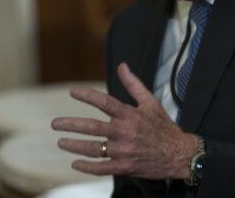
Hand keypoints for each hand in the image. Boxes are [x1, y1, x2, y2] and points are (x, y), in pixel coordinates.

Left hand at [51, 63, 199, 178]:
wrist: (179, 154)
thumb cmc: (164, 127)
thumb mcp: (151, 102)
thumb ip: (134, 85)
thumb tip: (122, 66)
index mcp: (131, 115)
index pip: (105, 102)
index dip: (87, 96)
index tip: (73, 92)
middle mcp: (125, 132)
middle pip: (92, 127)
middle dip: (70, 125)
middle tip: (55, 124)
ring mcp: (123, 151)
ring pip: (92, 149)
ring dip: (74, 146)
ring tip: (61, 142)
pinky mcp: (124, 167)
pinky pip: (100, 168)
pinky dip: (86, 166)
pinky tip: (76, 164)